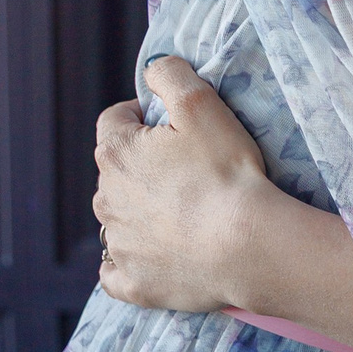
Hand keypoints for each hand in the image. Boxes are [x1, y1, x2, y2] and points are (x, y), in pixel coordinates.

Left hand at [94, 57, 272, 312]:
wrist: (247, 246)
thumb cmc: (227, 173)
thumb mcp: (202, 104)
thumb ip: (171, 74)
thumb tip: (153, 68)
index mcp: (116, 154)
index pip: (113, 120)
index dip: (139, 115)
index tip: (167, 123)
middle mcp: (105, 199)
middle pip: (116, 172)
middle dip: (142, 166)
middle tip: (188, 169)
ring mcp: (118, 245)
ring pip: (118, 219)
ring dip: (139, 212)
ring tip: (183, 213)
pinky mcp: (134, 283)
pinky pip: (116, 273)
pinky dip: (128, 263)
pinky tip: (151, 257)